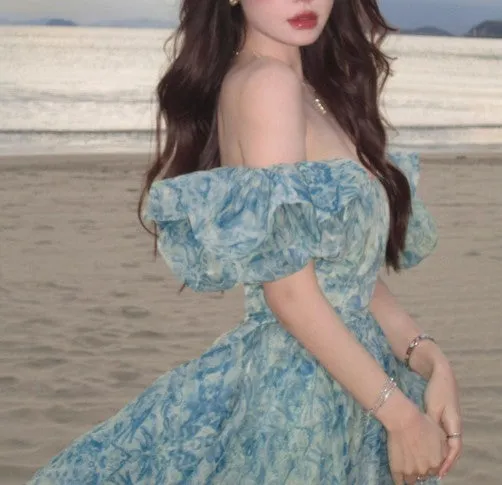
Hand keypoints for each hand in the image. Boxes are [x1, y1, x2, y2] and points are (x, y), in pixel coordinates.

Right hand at [386, 409, 447, 484]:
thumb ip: (444, 451)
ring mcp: (411, 471)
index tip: (424, 458)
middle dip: (421, 468)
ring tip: (406, 465)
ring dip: (411, 474)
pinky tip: (399, 477)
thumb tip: (443, 460)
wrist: (404, 420)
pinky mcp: (397, 470)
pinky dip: (400, 481)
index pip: (435, 470)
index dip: (429, 464)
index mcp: (437, 463)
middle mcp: (426, 470)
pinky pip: (399, 482)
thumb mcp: (441, 435)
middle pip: (424, 474)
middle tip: (415, 458)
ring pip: (412, 480)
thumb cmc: (423, 423)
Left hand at [424, 361, 462, 477]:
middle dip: (444, 462)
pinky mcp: (442, 418)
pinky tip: (427, 450)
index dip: (448, 461)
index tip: (441, 472)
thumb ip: (431, 422)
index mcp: (454, 423)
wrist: (440, 374)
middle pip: (451, 449)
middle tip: (434, 474)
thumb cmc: (438, 390)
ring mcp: (449, 422)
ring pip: (446, 444)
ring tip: (430, 467)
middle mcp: (454, 425)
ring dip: (440, 455)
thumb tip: (427, 438)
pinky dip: (436, 445)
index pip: (455, 448)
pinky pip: (441, 436)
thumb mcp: (433, 407)